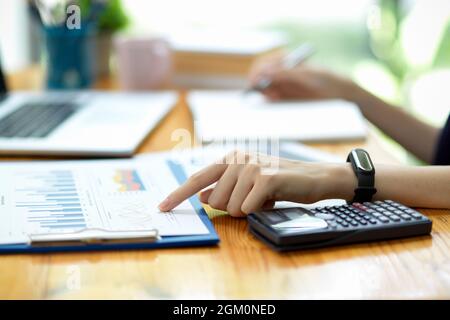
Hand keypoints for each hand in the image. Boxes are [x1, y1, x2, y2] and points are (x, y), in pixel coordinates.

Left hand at [158, 151, 354, 216]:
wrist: (312, 178)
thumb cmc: (277, 184)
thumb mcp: (246, 185)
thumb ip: (222, 189)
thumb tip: (202, 197)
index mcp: (230, 158)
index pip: (197, 178)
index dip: (178, 194)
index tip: (162, 207)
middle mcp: (237, 158)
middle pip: (214, 200)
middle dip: (232, 208)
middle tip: (252, 200)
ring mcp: (251, 166)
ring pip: (230, 207)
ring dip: (247, 210)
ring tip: (263, 198)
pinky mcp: (266, 177)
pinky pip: (247, 208)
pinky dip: (258, 211)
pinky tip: (271, 199)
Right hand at [249, 55, 354, 100]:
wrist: (336, 92)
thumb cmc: (323, 77)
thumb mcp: (304, 73)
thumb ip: (284, 72)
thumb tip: (264, 72)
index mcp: (282, 60)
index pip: (262, 64)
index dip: (256, 72)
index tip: (256, 81)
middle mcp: (279, 72)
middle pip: (259, 77)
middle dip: (259, 84)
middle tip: (264, 91)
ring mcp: (280, 84)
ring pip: (263, 89)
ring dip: (264, 93)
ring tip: (275, 96)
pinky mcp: (283, 97)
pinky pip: (270, 99)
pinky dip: (269, 100)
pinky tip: (276, 99)